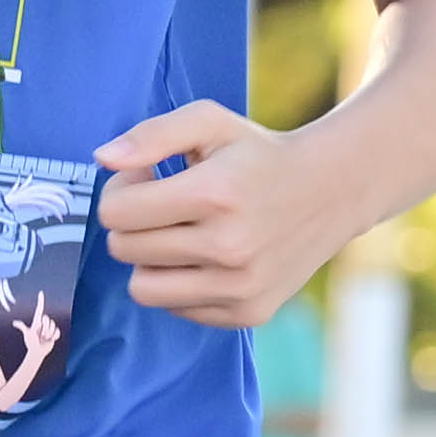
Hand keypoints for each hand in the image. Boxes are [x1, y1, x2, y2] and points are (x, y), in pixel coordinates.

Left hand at [92, 99, 346, 328]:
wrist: (332, 191)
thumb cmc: (259, 154)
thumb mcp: (210, 123)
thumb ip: (151, 135)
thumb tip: (103, 159)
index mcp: (214, 194)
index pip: (116, 213)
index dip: (121, 191)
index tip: (148, 178)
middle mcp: (229, 246)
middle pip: (124, 249)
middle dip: (134, 223)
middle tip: (166, 204)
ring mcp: (240, 286)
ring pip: (143, 288)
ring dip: (151, 260)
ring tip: (181, 234)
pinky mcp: (249, 312)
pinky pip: (178, 308)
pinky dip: (181, 284)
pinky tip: (208, 257)